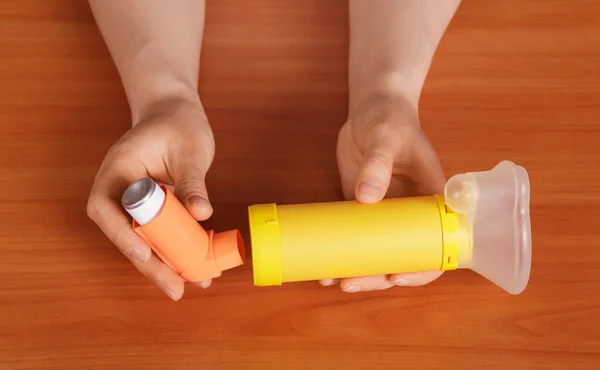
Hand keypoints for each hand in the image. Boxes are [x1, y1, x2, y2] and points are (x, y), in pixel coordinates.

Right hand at [87, 97, 214, 300]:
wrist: (175, 113)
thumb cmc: (179, 123)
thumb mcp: (190, 149)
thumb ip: (192, 181)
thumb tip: (201, 213)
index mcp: (119, 168)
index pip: (107, 206)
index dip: (122, 234)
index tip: (145, 254)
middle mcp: (119, 188)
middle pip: (123, 232)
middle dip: (148, 263)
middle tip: (174, 287)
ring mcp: (133, 200)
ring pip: (140, 238)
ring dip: (161, 264)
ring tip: (186, 285)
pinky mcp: (150, 209)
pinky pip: (156, 233)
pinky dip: (172, 250)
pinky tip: (193, 268)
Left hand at [322, 92, 446, 291]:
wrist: (371, 107)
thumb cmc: (390, 118)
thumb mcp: (387, 137)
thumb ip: (379, 163)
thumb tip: (366, 197)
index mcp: (432, 201)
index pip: (436, 246)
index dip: (421, 269)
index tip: (395, 277)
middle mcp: (411, 214)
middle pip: (402, 257)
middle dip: (377, 277)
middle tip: (349, 282)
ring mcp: (385, 214)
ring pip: (376, 253)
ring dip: (356, 271)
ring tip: (329, 280)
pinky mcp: (361, 207)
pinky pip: (354, 237)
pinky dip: (340, 253)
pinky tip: (320, 266)